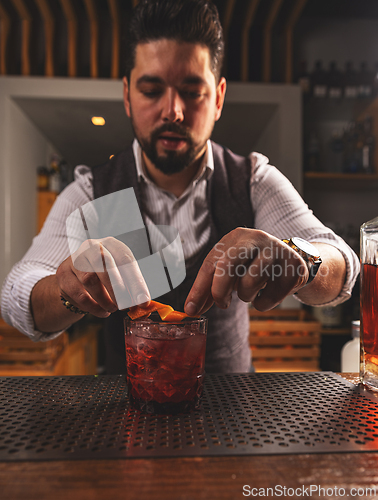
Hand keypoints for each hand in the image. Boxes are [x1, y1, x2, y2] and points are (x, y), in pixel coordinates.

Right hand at [56, 237, 149, 316]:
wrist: (75, 276)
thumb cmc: (104, 275)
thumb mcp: (120, 275)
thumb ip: (132, 287)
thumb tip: (144, 302)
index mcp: (111, 244)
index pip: (126, 260)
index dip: (135, 282)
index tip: (143, 300)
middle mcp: (92, 246)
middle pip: (105, 265)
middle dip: (118, 289)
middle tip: (125, 306)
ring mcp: (76, 258)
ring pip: (90, 280)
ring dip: (104, 299)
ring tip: (112, 308)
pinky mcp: (63, 273)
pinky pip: (79, 293)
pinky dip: (92, 306)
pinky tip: (101, 311)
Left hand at [184, 228, 307, 315]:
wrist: (293, 264)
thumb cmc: (255, 267)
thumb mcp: (232, 271)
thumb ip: (211, 288)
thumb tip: (191, 309)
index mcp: (235, 237)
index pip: (211, 262)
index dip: (199, 288)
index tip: (191, 309)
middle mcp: (255, 239)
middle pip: (228, 263)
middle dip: (219, 289)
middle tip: (221, 304)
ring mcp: (276, 251)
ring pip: (250, 281)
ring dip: (246, 296)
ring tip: (250, 293)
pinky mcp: (293, 266)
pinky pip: (270, 296)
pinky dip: (264, 303)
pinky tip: (267, 294)